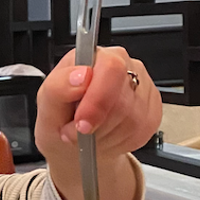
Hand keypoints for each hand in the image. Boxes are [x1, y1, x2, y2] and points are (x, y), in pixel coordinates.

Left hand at [35, 47, 160, 199]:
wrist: (72, 143)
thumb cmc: (59, 118)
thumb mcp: (46, 105)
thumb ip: (58, 87)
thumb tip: (80, 75)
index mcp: (95, 56)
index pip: (111, 68)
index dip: (97, 100)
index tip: (81, 123)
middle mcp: (123, 65)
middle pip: (123, 100)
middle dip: (97, 124)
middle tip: (79, 130)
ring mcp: (143, 86)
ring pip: (133, 119)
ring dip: (105, 136)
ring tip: (90, 134)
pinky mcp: (152, 110)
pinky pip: (141, 131)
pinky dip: (119, 142)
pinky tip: (106, 136)